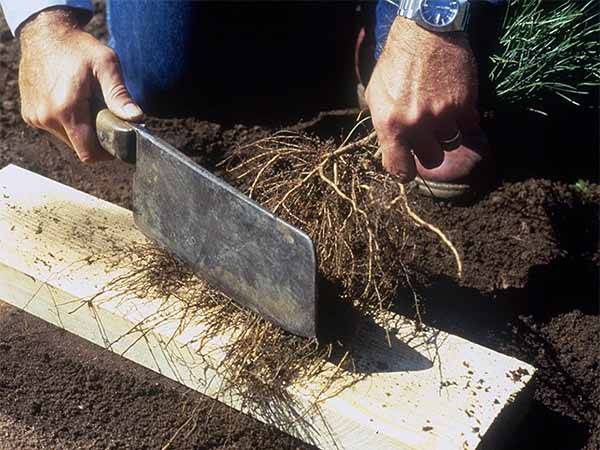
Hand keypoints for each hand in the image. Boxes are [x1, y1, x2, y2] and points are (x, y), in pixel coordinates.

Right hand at [18, 8, 142, 162]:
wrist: (45, 34)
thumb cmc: (78, 48)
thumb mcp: (106, 65)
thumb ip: (120, 95)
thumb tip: (136, 118)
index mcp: (67, 109)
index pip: (89, 152)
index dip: (106, 153)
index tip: (117, 143)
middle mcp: (47, 117)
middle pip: (79, 147)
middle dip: (95, 138)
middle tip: (104, 115)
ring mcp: (35, 117)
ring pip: (67, 139)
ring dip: (81, 130)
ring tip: (87, 105)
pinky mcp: (29, 114)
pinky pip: (54, 129)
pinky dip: (67, 122)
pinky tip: (72, 102)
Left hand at [365, 18, 478, 180]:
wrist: (425, 32)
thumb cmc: (396, 63)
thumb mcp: (375, 94)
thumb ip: (382, 124)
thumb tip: (390, 147)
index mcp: (390, 124)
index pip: (399, 169)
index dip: (404, 170)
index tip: (408, 166)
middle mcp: (417, 124)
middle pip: (431, 160)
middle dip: (428, 150)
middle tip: (426, 135)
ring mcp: (443, 115)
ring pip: (451, 144)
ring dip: (446, 134)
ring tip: (439, 115)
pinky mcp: (464, 104)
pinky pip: (468, 125)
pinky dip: (463, 118)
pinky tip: (454, 104)